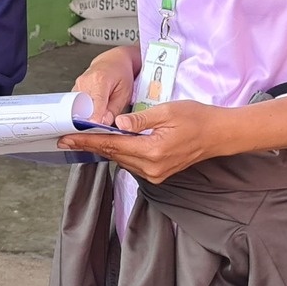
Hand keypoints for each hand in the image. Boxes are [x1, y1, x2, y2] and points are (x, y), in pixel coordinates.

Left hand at [57, 99, 229, 182]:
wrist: (219, 135)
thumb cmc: (196, 118)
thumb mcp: (167, 111)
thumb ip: (140, 119)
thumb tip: (116, 124)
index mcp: (153, 150)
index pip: (112, 145)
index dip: (88, 141)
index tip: (68, 138)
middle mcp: (152, 167)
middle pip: (114, 155)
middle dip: (91, 145)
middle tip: (68, 138)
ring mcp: (155, 174)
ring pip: (122, 160)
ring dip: (105, 149)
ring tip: (85, 139)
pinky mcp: (158, 174)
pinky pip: (132, 163)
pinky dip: (120, 153)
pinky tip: (111, 143)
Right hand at [71, 47, 136, 125]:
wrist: (112, 61)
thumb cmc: (121, 74)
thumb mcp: (125, 92)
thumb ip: (114, 109)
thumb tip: (104, 122)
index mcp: (100, 79)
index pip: (96, 101)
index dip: (95, 114)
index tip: (94, 125)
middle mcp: (85, 81)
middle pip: (84, 106)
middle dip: (91, 119)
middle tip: (99, 125)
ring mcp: (78, 84)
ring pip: (78, 107)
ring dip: (87, 115)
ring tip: (98, 115)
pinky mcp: (74, 89)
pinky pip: (76, 105)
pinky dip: (84, 111)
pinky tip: (93, 111)